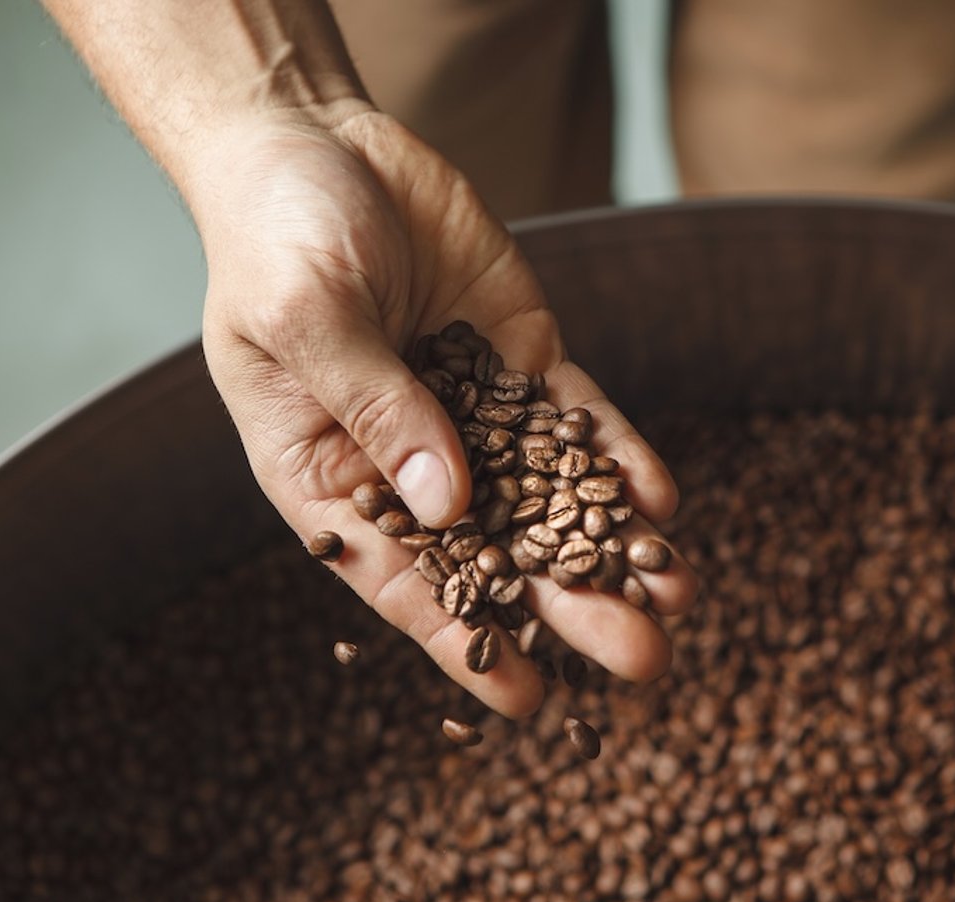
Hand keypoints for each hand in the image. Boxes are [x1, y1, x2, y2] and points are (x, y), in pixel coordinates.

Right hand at [189, 107, 696, 715]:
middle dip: (571, 605)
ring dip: (613, 543)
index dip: (465, 645)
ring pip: (550, 492)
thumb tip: (451, 505)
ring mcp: (472, 409)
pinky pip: (576, 416)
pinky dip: (616, 454)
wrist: (316, 143)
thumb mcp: (307, 319)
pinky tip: (661, 497)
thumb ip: (376, 408)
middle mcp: (410, 458)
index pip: (403, 579)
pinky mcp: (521, 358)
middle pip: (498, 550)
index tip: (531, 706)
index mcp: (332, 477)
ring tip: (679, 593)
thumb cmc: (275, 238)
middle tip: (645, 660)